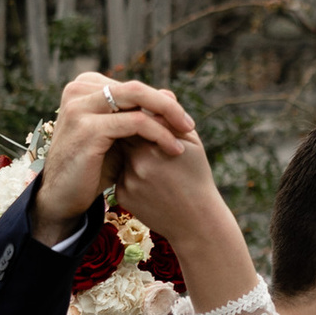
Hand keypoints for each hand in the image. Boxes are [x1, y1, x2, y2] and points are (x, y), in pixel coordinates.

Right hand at [31, 73, 183, 243]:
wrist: (63, 197)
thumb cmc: (92, 167)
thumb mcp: (117, 136)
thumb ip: (138, 115)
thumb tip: (171, 94)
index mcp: (83, 87)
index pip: (132, 87)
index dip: (159, 101)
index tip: (181, 120)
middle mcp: (77, 90)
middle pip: (136, 88)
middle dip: (168, 106)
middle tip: (189, 125)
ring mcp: (80, 107)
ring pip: (138, 98)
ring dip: (168, 116)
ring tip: (186, 135)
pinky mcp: (88, 129)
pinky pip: (136, 123)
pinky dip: (160, 133)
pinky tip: (174, 149)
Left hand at [106, 84, 255, 306]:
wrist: (196, 223)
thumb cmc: (197, 177)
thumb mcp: (192, 143)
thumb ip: (172, 116)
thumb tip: (159, 91)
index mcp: (154, 144)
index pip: (134, 115)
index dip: (138, 112)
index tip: (144, 113)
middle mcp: (136, 162)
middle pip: (122, 132)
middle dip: (128, 128)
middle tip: (139, 128)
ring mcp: (127, 180)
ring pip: (118, 153)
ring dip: (126, 149)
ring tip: (148, 158)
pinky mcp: (122, 195)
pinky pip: (118, 173)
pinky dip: (127, 171)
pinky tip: (146, 180)